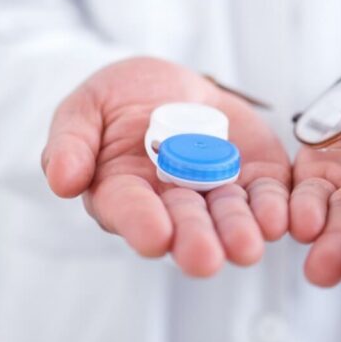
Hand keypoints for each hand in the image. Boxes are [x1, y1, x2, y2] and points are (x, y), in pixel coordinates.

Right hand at [41, 57, 290, 276]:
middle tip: (205, 257)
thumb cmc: (115, 100)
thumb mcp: (84, 109)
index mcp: (122, 192)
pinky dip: (274, 208)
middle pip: (184, 224)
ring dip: (237, 232)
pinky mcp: (254, 175)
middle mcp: (169, 202)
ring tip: (246, 247)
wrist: (167, 84)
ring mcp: (215, 191)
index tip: (154, 236)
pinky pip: (267, 195)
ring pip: (228, 216)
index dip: (142, 223)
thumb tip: (60, 180)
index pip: (130, 211)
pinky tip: (279, 218)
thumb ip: (70, 143)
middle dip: (195, 240)